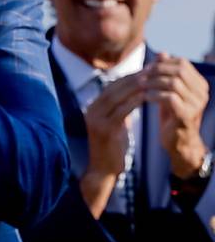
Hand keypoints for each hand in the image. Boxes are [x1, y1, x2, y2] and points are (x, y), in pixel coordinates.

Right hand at [80, 72, 145, 217]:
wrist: (103, 170)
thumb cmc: (112, 148)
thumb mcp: (114, 125)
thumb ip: (119, 110)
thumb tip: (131, 95)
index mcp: (93, 108)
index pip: (111, 87)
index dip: (128, 77)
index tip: (145, 71)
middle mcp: (92, 111)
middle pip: (113, 89)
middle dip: (132, 78)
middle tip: (150, 70)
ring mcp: (96, 119)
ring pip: (116, 97)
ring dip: (134, 87)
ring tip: (150, 80)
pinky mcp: (104, 129)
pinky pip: (120, 111)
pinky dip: (133, 102)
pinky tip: (145, 97)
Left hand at [144, 52, 209, 177]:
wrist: (178, 142)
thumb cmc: (172, 114)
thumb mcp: (169, 90)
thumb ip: (166, 73)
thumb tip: (162, 52)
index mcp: (199, 84)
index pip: (182, 63)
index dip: (162, 63)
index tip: (146, 69)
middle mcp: (202, 93)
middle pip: (178, 70)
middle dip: (156, 71)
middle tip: (141, 76)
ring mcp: (196, 104)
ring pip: (173, 82)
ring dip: (153, 82)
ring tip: (140, 86)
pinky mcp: (187, 115)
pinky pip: (169, 98)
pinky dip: (154, 95)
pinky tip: (145, 98)